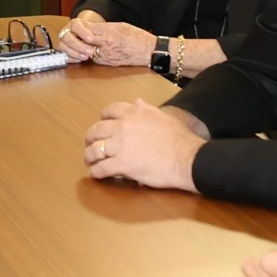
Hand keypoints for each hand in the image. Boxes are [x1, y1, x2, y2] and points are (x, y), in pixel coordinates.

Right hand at [58, 10, 104, 61]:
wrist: (91, 38)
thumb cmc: (95, 33)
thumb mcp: (99, 30)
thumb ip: (100, 33)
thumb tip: (107, 38)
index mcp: (75, 24)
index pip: (75, 25)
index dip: (82, 32)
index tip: (92, 39)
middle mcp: (67, 31)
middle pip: (66, 37)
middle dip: (78, 45)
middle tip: (90, 52)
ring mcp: (64, 42)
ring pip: (62, 46)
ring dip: (74, 53)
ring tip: (86, 57)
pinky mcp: (64, 51)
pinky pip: (63, 55)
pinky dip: (71, 58)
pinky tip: (80, 60)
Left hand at [62, 13, 155, 66]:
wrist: (148, 51)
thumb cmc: (137, 37)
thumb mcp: (119, 25)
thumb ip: (103, 27)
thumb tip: (90, 28)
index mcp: (107, 32)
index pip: (84, 30)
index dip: (78, 30)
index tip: (77, 29)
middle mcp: (104, 44)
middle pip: (81, 42)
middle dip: (76, 41)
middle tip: (74, 39)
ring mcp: (105, 55)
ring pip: (85, 52)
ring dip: (81, 50)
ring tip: (80, 46)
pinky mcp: (107, 63)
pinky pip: (94, 59)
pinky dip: (91, 56)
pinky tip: (91, 53)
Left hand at [82, 98, 203, 190]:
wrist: (187, 158)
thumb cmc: (180, 138)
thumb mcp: (163, 117)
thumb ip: (147, 109)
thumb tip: (137, 102)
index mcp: (135, 113)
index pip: (111, 110)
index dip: (102, 117)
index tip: (101, 123)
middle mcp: (124, 126)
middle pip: (97, 130)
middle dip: (90, 137)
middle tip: (90, 143)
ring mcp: (121, 146)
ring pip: (95, 150)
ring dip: (89, 156)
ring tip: (89, 161)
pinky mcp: (122, 165)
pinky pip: (102, 168)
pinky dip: (96, 172)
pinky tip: (96, 174)